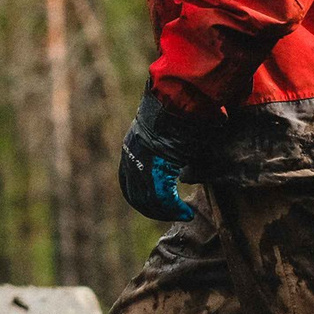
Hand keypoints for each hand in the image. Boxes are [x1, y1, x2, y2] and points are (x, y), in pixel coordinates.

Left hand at [117, 89, 216, 223]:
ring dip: (165, 212)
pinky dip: (174, 209)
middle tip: (170, 214)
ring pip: (149, 200)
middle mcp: (131, 159)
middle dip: (152, 209)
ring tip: (182, 215)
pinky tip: (186, 213)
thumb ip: (163, 146)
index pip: (128, 182)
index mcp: (130, 148)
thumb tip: (173, 157)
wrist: (177, 99)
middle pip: (136, 196)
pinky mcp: (156, 170)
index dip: (140, 197)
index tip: (155, 205)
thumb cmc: (176, 108)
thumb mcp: (163, 130)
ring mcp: (142, 165)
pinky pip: (163, 198)